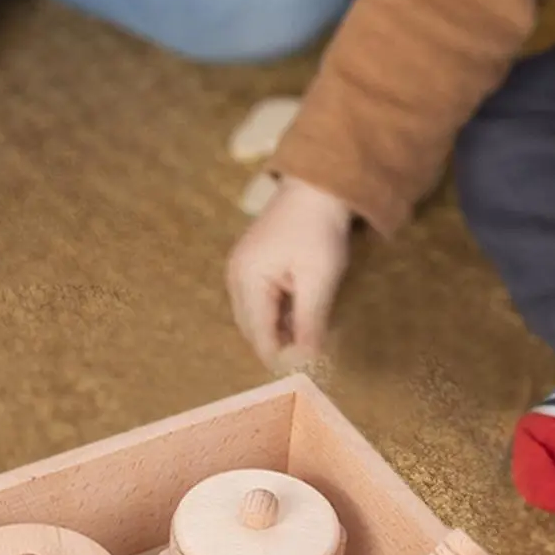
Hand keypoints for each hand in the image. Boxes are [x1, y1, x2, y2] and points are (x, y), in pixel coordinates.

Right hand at [227, 178, 353, 369]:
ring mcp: (239, 272)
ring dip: (278, 331)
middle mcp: (235, 279)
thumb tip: (306, 361)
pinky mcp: (249, 268)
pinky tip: (299, 313)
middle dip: (279, 345)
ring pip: (255, 320)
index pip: (259, 337)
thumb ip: (309, 322)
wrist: (316, 188)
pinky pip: (258, 305)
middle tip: (310, 351)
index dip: (282, 357)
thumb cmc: (318, 231)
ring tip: (308, 331)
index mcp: (248, 281)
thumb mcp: (318, 280)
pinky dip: (277, 315)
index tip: (308, 366)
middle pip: (252, 331)